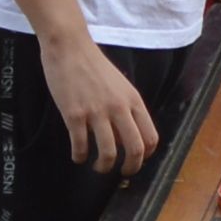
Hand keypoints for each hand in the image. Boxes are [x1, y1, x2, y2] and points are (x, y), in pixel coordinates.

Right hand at [39, 33, 167, 175]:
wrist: (70, 47)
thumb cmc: (94, 66)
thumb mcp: (120, 86)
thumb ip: (125, 110)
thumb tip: (123, 139)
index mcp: (133, 100)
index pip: (151, 137)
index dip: (145, 155)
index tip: (135, 160)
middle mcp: (119, 107)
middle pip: (135, 149)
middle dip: (130, 168)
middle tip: (122, 173)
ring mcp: (97, 112)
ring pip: (108, 153)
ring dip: (103, 166)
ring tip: (98, 166)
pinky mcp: (74, 114)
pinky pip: (80, 146)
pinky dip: (79, 156)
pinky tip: (77, 156)